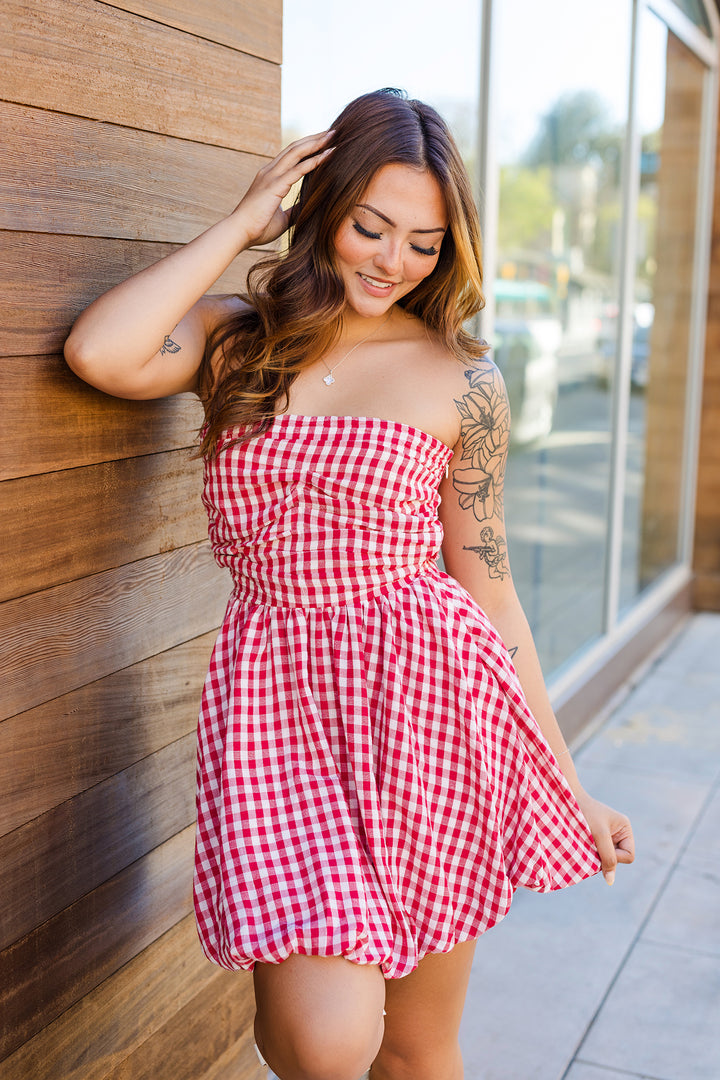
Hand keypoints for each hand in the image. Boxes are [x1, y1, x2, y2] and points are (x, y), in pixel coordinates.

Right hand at [231, 130, 334, 246]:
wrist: (239, 233)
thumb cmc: (258, 228)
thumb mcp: (283, 218)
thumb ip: (295, 209)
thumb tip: (308, 207)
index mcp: (270, 177)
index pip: (291, 156)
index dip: (307, 147)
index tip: (324, 142)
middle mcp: (270, 172)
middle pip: (295, 148)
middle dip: (314, 138)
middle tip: (332, 132)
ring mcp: (271, 176)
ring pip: (297, 152)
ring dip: (316, 143)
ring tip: (333, 135)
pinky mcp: (275, 185)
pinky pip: (298, 169)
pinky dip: (315, 161)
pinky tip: (328, 155)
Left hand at [575, 790, 634, 885]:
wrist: (567, 799)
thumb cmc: (585, 813)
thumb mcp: (599, 834)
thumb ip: (608, 857)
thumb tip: (610, 881)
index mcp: (625, 829)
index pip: (628, 856)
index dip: (615, 858)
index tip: (600, 849)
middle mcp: (618, 833)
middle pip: (617, 858)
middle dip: (604, 857)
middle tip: (590, 846)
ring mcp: (607, 836)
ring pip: (606, 858)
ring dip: (595, 855)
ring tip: (584, 843)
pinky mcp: (595, 838)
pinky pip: (597, 854)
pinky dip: (590, 853)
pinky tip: (581, 845)